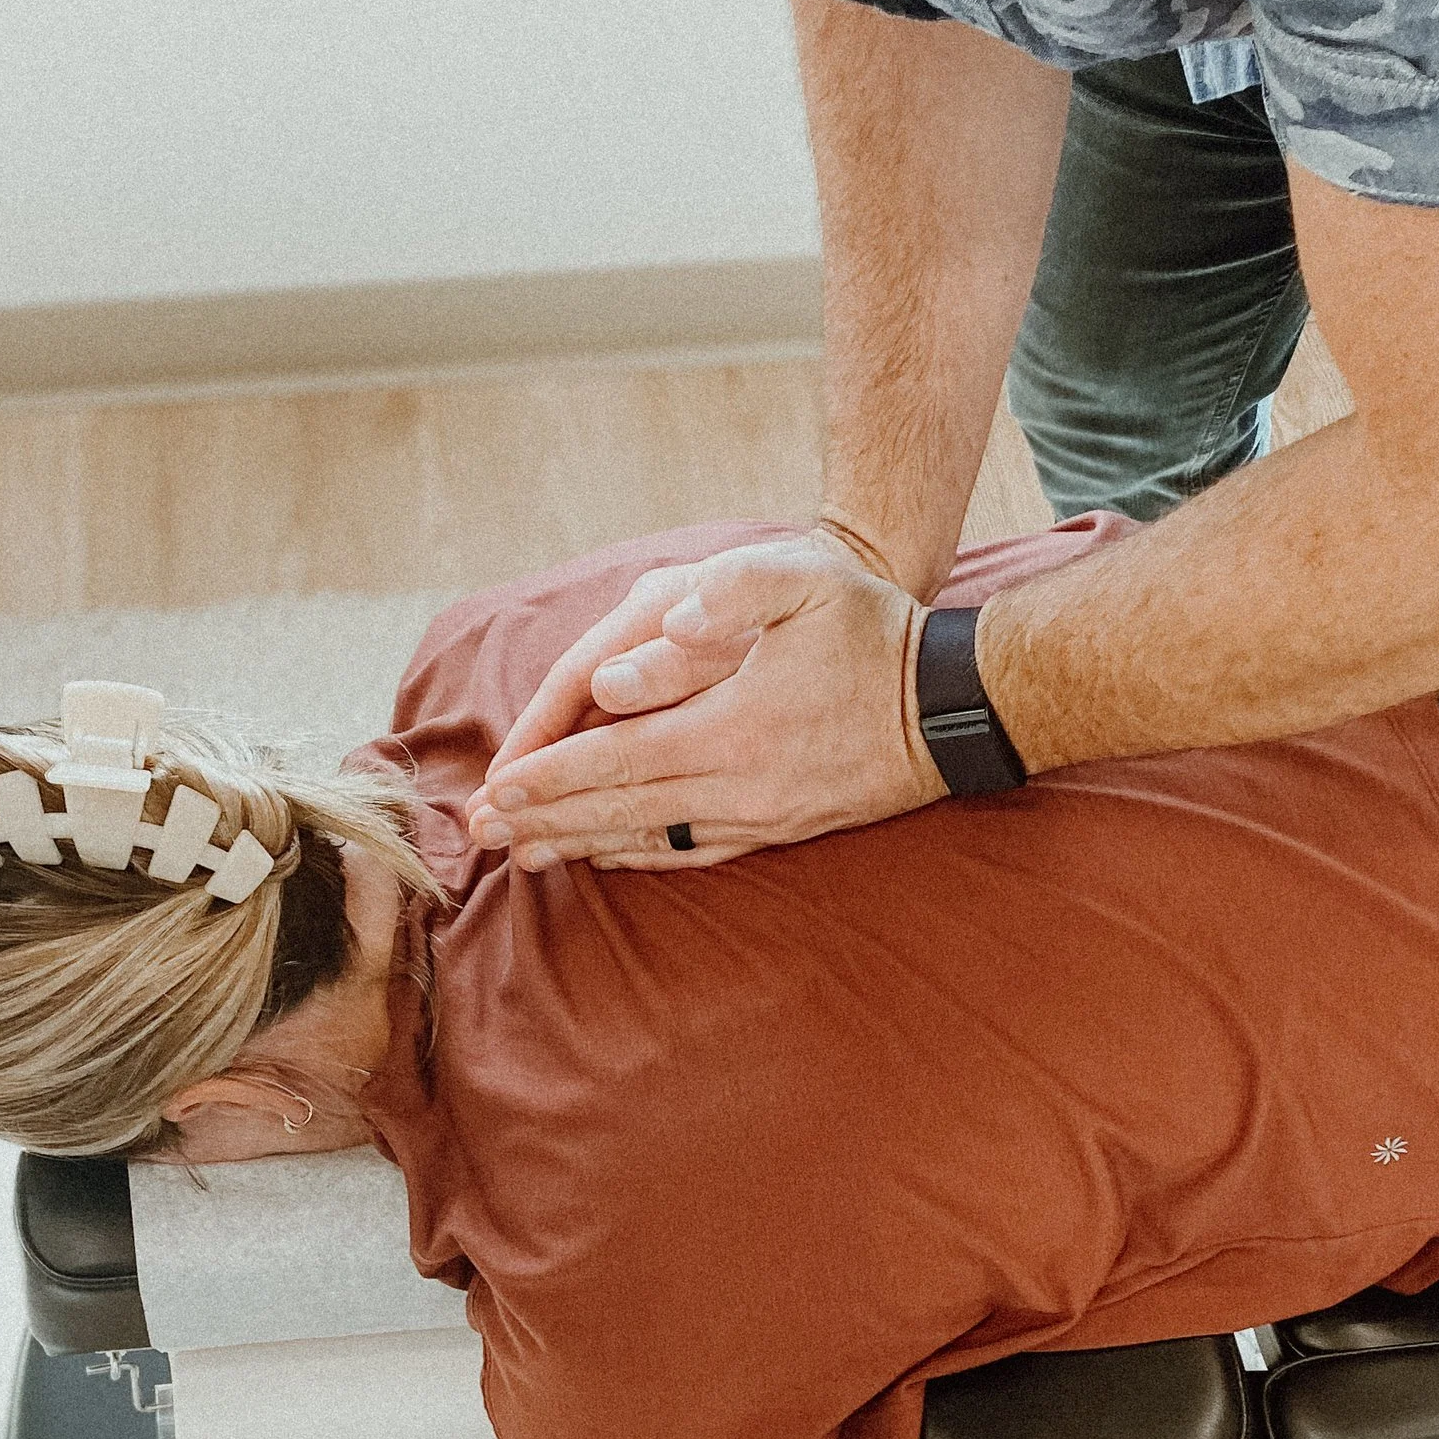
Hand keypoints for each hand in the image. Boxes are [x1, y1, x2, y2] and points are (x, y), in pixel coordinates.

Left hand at [467, 529, 943, 869]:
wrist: (957, 704)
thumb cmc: (874, 632)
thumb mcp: (807, 582)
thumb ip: (726, 596)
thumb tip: (650, 636)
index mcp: (732, 726)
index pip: (617, 758)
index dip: (550, 776)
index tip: (494, 789)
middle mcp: (741, 785)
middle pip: (621, 808)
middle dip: (546, 820)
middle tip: (481, 835)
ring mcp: (763, 816)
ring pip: (653, 837)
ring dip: (584, 845)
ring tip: (526, 856)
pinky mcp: (783, 829)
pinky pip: (696, 849)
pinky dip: (643, 855)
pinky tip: (611, 856)